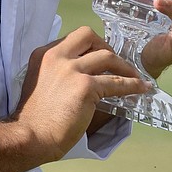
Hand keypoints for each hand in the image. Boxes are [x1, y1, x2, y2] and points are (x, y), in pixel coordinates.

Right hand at [0, 27, 149, 171]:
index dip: (89, 46)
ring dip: (124, 66)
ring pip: (107, 56)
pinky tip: (141, 89)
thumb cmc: (34, 116)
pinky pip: (116, 83)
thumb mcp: (39, 82)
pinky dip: (132, 85)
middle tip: (114, 63)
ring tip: (134, 76)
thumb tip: (79, 75)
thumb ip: (55, 72)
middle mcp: (57, 56)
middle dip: (105, 46)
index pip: (72, 39)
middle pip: (88, 36)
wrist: (30, 136)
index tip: (99, 56)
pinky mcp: (85, 87)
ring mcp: (71, 70)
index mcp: (43, 54)